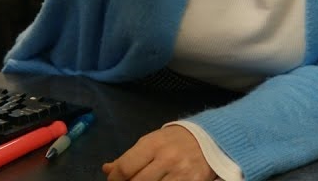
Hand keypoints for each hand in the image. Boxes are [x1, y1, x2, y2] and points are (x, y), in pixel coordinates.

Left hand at [102, 126, 217, 180]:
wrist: (210, 139)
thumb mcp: (150, 142)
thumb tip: (107, 169)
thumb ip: (128, 157)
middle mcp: (166, 160)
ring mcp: (181, 174)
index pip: (126, 167)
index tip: (113, 180)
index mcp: (152, 145)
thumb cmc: (174, 140)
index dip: (115, 178)